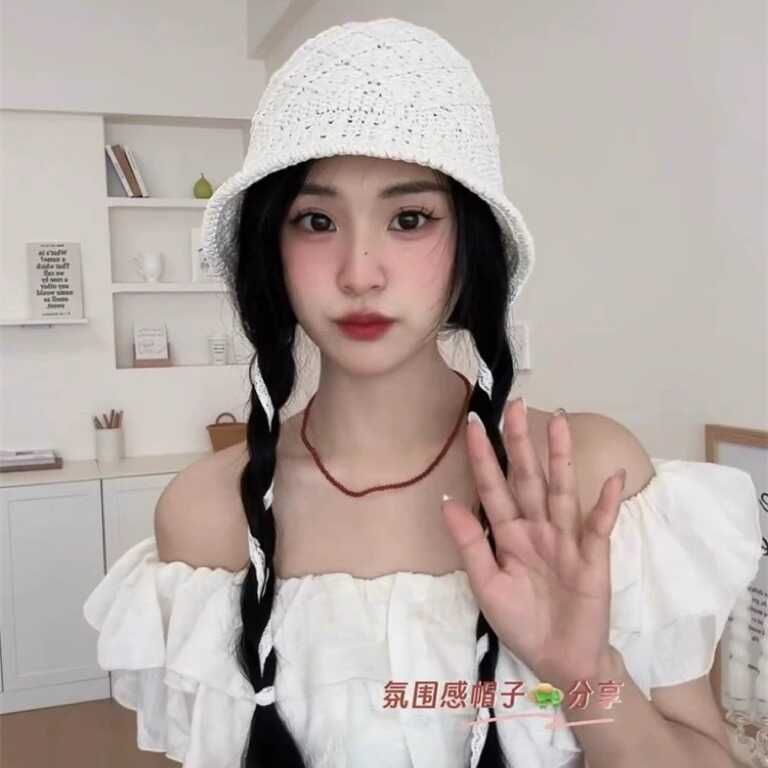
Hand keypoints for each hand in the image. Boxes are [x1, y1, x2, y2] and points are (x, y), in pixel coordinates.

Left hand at [440, 399, 626, 686]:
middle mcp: (537, 528)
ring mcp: (566, 539)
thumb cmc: (523, 622)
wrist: (560, 660)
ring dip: (560, 457)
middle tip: (514, 405)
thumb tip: (446, 501)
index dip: (482, 457)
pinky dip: (607, 503)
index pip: (493, 488)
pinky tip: (614, 477)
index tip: (472, 423)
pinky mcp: (593, 556)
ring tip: (559, 421)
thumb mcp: (487, 585)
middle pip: (528, 478)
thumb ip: (470, 543)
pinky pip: (599, 526)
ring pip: (562, 490)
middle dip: (520, 443)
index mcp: (509, 534)